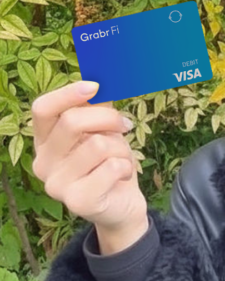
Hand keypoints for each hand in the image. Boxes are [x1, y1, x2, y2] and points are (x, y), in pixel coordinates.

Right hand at [31, 81, 148, 245]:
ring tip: (120, 158)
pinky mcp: (78, 201)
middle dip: (108, 118)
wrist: (122, 203)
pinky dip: (126, 166)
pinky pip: (111, 166)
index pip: (43, 109)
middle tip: (124, 125)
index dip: (68, 93)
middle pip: (72, 122)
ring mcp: (56, 185)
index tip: (96, 86)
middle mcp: (43, 162)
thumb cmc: (109, 160)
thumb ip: (98, 104)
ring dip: (121, 147)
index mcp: (45, 140)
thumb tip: (103, 77)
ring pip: (97, 144)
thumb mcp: (103, 128)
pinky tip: (122, 175)